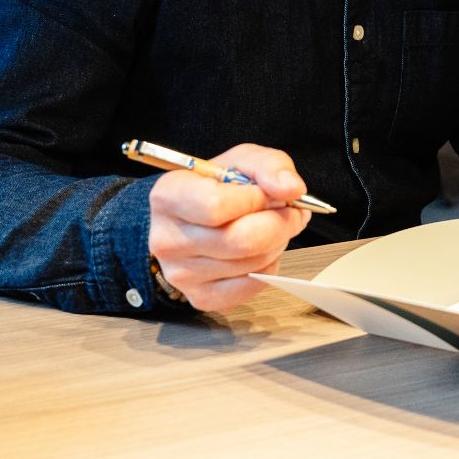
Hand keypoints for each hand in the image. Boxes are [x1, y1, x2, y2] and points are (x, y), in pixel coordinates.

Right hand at [147, 143, 312, 311]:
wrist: (195, 217)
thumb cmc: (217, 187)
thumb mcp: (242, 161)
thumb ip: (270, 166)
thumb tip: (291, 188)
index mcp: (169, 196)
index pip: (216, 206)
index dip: (256, 199)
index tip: (270, 193)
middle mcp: (167, 239)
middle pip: (241, 240)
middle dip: (279, 223)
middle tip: (289, 212)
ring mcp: (181, 273)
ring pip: (252, 263)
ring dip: (276, 243)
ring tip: (271, 227)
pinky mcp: (200, 297)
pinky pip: (251, 287)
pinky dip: (268, 267)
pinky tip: (261, 250)